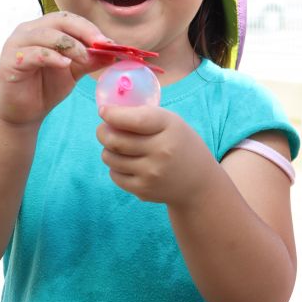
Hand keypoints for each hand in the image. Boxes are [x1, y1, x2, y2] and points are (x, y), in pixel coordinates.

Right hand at [0, 11, 112, 126]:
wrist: (22, 112)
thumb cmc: (46, 87)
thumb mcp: (73, 71)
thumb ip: (90, 60)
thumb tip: (113, 52)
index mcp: (43, 28)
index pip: (68, 19)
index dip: (89, 28)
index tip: (108, 42)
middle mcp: (28, 31)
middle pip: (59, 21)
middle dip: (83, 31)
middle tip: (101, 45)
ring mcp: (17, 44)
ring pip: (46, 35)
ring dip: (70, 44)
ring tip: (85, 58)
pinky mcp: (10, 61)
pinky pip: (33, 53)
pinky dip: (52, 57)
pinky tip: (65, 64)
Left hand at [96, 104, 217, 205]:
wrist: (198, 183)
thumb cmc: (180, 145)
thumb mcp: (172, 123)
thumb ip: (144, 115)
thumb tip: (108, 112)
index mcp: (170, 127)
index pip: (135, 119)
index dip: (113, 115)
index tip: (103, 111)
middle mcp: (161, 150)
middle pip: (116, 140)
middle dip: (102, 132)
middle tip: (103, 129)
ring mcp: (152, 172)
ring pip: (111, 157)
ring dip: (108, 150)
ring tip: (116, 147)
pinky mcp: (143, 189)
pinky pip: (114, 175)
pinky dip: (114, 166)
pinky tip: (125, 163)